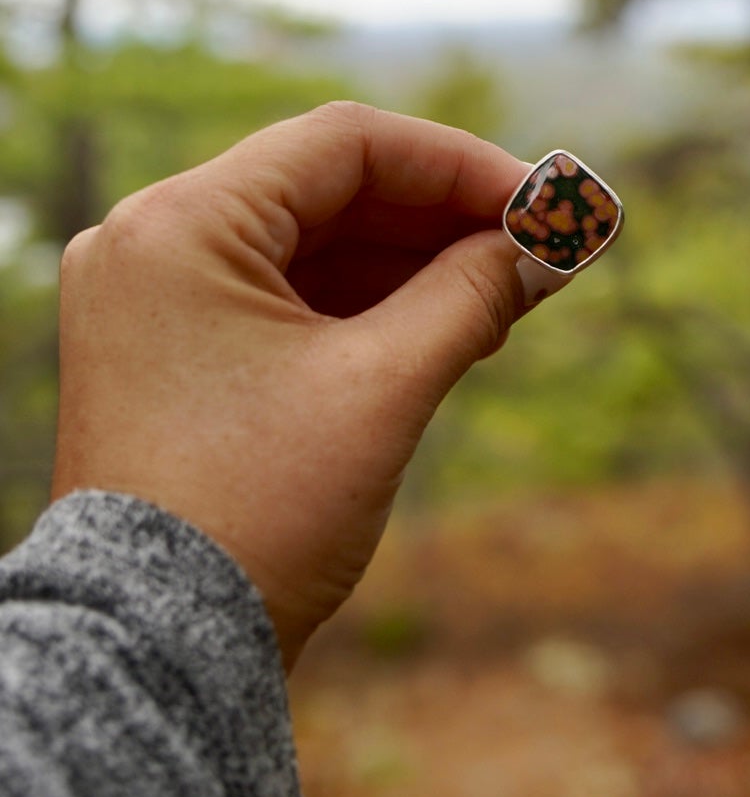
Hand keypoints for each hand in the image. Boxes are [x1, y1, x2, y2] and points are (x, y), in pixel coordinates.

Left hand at [51, 102, 530, 670]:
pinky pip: (285, 298)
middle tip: (546, 248)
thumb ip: (472, 296)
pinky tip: (450, 326)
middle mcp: (150, 244)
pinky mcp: (173, 354)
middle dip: (445, 218)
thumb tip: (552, 242)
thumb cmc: (254, 518)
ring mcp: (155, 301)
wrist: (155, 652)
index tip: (545, 204)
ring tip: (513, 294)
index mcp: (179, 227)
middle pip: (327, 190)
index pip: (343, 145)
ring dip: (414, 263)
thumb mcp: (380, 391)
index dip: (460, 166)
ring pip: (311, 245)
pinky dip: (367, 307)